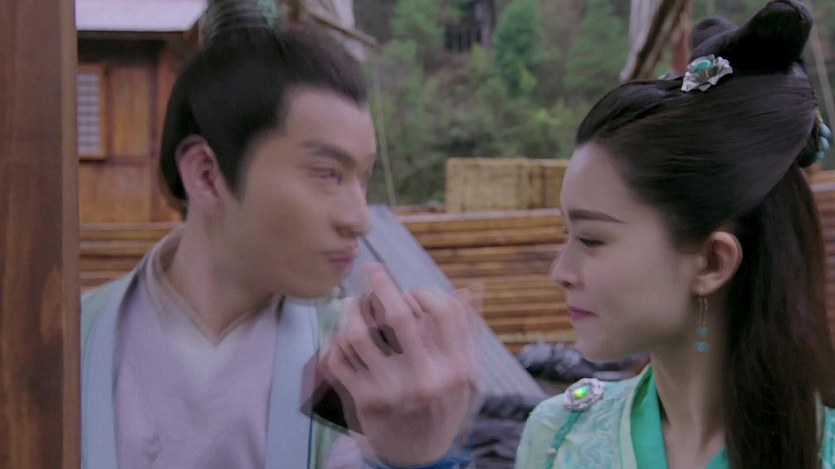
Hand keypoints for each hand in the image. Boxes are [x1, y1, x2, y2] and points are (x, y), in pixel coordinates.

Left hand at [321, 263, 475, 465]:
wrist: (417, 456)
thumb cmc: (441, 406)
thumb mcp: (464, 374)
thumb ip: (465, 332)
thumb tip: (469, 289)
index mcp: (455, 368)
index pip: (443, 311)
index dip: (425, 292)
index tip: (414, 292)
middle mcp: (425, 379)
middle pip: (397, 317)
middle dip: (381, 284)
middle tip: (371, 270)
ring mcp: (391, 391)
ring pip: (359, 334)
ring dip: (351, 311)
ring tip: (352, 304)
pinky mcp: (363, 402)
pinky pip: (339, 359)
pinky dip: (335, 341)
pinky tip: (340, 335)